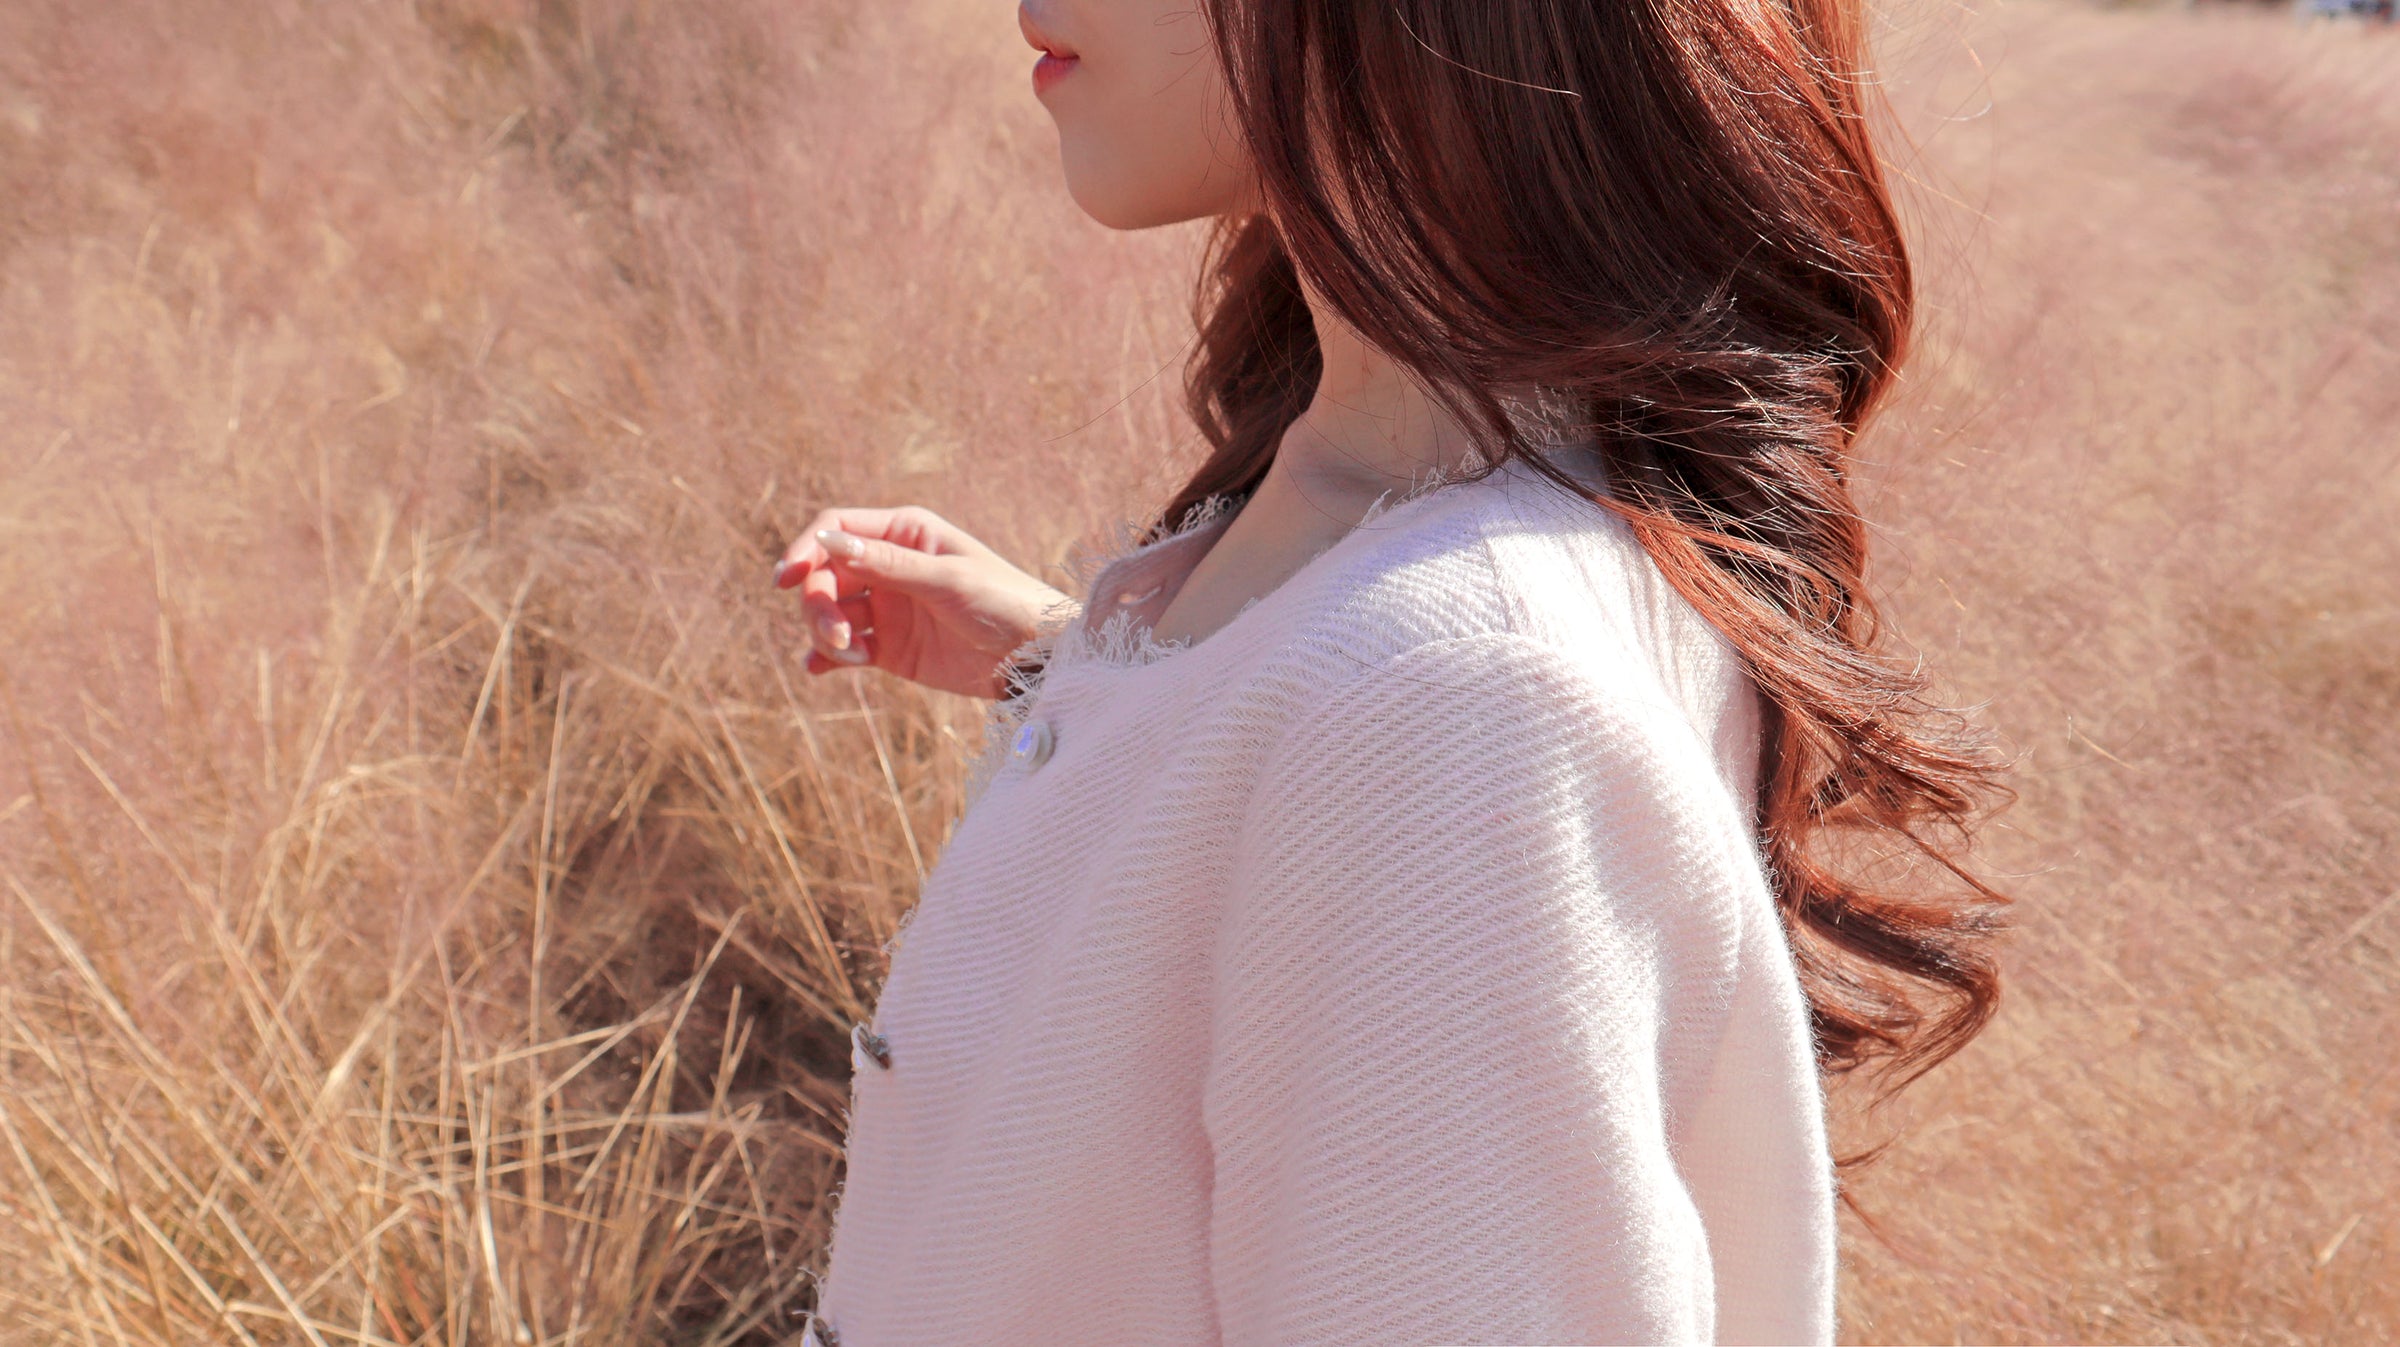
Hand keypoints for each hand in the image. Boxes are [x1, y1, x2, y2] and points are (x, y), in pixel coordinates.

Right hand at [774, 506, 1075, 698]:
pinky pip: (843, 648)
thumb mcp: (947, 580)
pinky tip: (820, 669)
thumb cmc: (1003, 603)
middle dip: (818, 604)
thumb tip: (828, 542)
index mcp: (905, 533)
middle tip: (836, 637)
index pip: (837, 529)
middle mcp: (889, 566)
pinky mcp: (889, 648)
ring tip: (852, 657)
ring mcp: (887, 607)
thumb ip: (887, 565)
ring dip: (826, 634)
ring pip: (830, 613)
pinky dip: (826, 657)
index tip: (786, 578)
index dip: (806, 548)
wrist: (1035, 656)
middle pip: (825, 574)